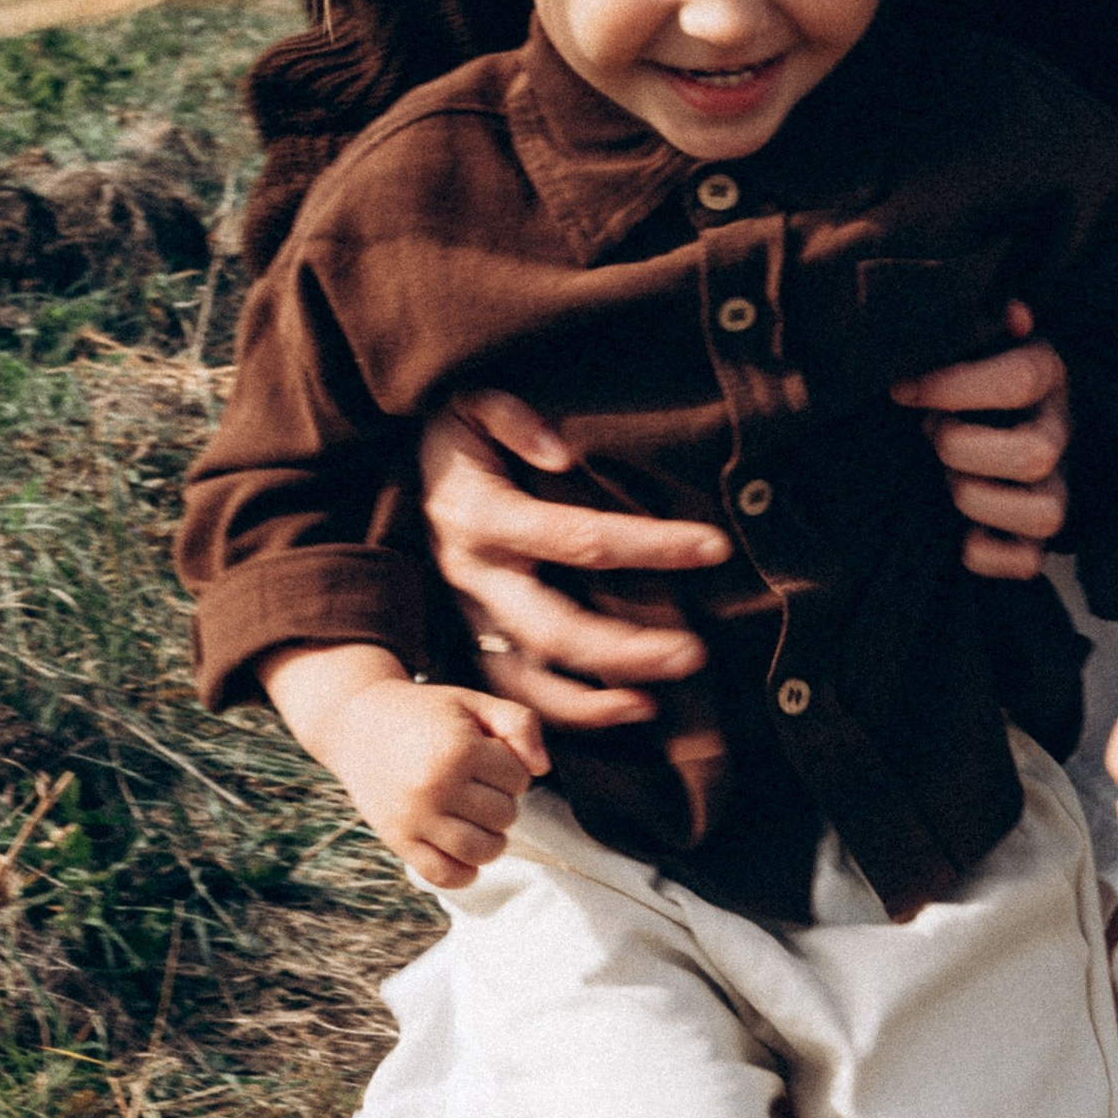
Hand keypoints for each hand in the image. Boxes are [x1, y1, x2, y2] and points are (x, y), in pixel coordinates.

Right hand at [260, 644, 550, 888]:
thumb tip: (541, 769)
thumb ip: (519, 724)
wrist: (357, 722)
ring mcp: (415, 818)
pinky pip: (444, 875)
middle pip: (505, 816)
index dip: (511, 768)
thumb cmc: (425, 712)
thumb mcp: (473, 703)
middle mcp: (436, 787)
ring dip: (491, 838)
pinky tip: (464, 850)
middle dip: (500, 801)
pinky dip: (464, 872)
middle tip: (478, 784)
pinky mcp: (398, 840)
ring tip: (477, 818)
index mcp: (459, 750)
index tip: (489, 757)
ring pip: (482, 851)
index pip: (519, 779)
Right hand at [418, 394, 728, 728]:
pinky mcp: (474, 638)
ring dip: (595, 700)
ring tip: (656, 704)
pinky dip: (567, 714)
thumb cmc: (457, 437)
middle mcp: (475, 574)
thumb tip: (561, 453)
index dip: (651, 545)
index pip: (581, 538)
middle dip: (626, 647)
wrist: (403, 474)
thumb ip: (510, 417)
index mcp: (480, 515)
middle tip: (695, 653)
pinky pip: (516, 694)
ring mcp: (472, 614)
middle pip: (557, 626)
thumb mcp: (468, 403)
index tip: (714, 547)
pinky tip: (624, 712)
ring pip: (531, 678)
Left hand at [891, 302, 1068, 579]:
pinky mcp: (1038, 537)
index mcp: (1046, 374)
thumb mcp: (975, 335)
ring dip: (978, 500)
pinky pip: (1028, 563)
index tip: (904, 390)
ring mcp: (1055, 488)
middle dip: (965, 449)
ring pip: (1047, 514)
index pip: (1018, 381)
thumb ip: (981, 322)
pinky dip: (985, 554)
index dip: (953, 387)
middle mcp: (1060, 433)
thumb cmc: (969, 368)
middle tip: (931, 434)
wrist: (985, 412)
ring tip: (946, 480)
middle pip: (1036, 454)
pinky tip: (958, 530)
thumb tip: (1013, 313)